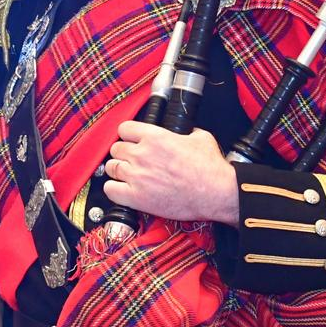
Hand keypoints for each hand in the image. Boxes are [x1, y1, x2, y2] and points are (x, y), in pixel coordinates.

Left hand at [104, 122, 238, 224]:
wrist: (215, 193)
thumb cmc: (210, 168)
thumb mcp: (200, 138)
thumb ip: (186, 132)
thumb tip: (185, 132)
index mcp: (155, 137)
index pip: (124, 129)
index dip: (128, 135)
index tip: (132, 140)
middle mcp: (142, 154)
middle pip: (116, 149)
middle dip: (123, 154)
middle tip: (133, 160)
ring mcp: (137, 176)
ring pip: (111, 168)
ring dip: (118, 170)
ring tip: (129, 175)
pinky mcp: (136, 197)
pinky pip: (110, 190)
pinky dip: (113, 189)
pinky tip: (123, 190)